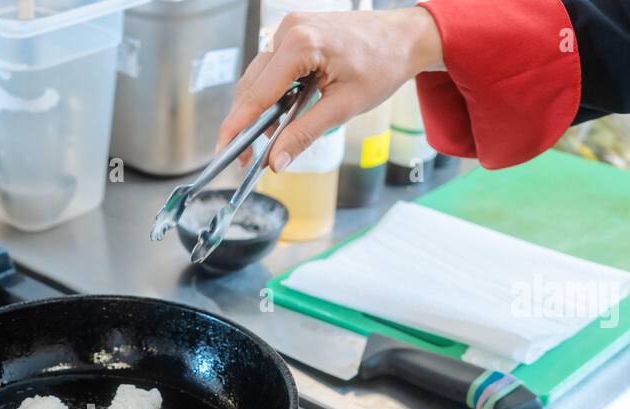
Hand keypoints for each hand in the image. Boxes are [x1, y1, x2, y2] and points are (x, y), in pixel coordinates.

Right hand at [217, 8, 443, 172]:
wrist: (404, 37)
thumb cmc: (382, 64)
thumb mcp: (344, 107)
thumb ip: (305, 133)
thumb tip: (276, 160)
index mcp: (301, 43)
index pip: (258, 93)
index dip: (239, 126)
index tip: (225, 151)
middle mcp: (289, 29)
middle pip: (252, 85)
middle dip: (245, 123)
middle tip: (244, 158)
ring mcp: (290, 28)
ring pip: (258, 77)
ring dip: (259, 111)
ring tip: (267, 141)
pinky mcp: (295, 33)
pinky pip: (271, 68)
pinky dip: (271, 94)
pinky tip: (279, 117)